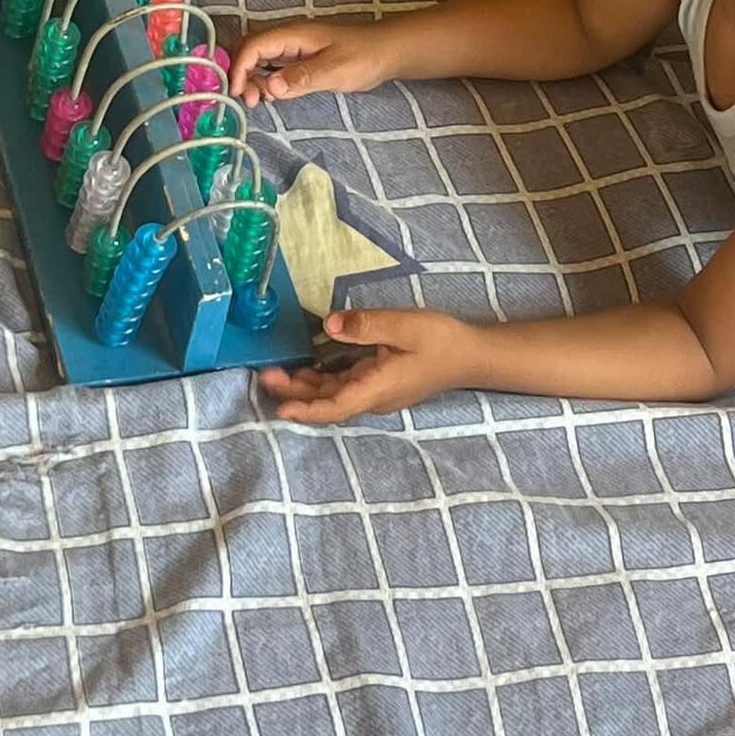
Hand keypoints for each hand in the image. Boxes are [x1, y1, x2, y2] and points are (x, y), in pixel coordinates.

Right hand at [229, 17, 397, 107]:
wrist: (387, 52)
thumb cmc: (363, 57)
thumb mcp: (334, 70)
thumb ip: (301, 78)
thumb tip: (269, 88)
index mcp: (293, 35)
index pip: (253, 46)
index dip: (239, 68)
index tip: (238, 93)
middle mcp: (288, 39)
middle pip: (250, 50)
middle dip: (241, 73)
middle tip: (249, 100)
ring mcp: (293, 48)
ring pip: (259, 60)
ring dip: (252, 79)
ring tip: (258, 102)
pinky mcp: (299, 59)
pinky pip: (272, 67)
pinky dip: (264, 81)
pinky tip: (270, 96)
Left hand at [259, 309, 474, 423]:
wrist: (469, 355)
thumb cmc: (440, 341)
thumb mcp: (404, 326)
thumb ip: (366, 325)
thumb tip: (329, 325)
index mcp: (379, 389)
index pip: (336, 407)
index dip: (307, 410)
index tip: (281, 409)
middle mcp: (373, 397)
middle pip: (327, 403)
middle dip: (294, 394)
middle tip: (265, 375)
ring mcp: (374, 392)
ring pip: (332, 395)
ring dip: (304, 387)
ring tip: (275, 371)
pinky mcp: (376, 383)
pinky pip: (342, 386)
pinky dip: (320, 379)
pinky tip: (304, 366)